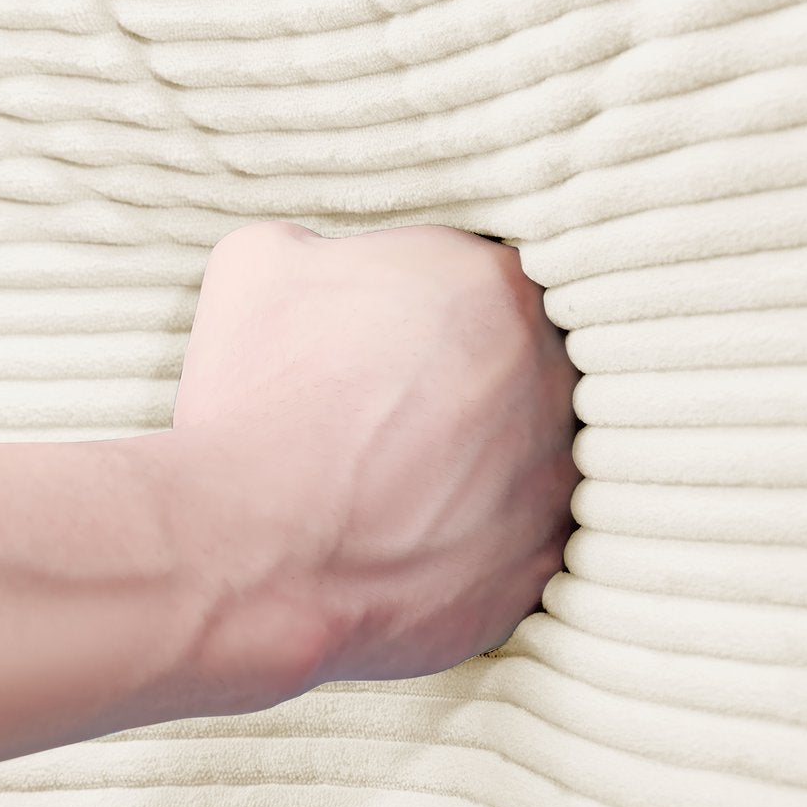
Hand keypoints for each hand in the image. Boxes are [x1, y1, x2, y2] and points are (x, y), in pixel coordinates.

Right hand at [172, 222, 580, 686]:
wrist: (251, 542)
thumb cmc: (253, 398)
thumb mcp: (255, 267)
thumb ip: (318, 247)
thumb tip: (329, 264)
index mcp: (489, 282)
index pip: (476, 285)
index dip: (421, 318)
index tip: (378, 350)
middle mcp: (548, 372)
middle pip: (512, 367)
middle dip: (458, 388)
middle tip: (385, 418)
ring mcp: (554, 473)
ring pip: (524, 453)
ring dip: (474, 463)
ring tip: (393, 483)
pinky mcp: (540, 559)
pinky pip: (519, 538)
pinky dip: (472, 537)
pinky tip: (408, 538)